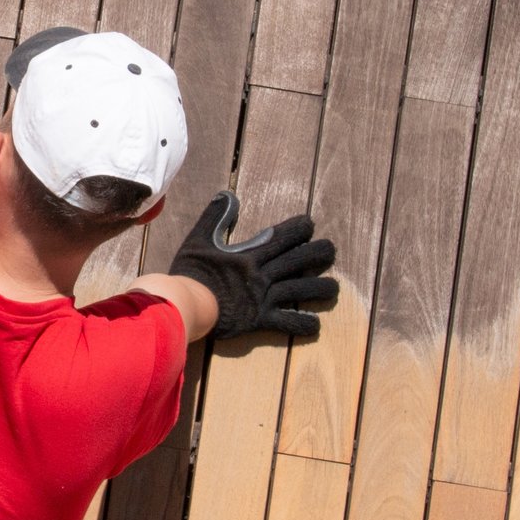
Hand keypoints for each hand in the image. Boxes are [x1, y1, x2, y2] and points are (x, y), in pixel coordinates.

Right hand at [165, 193, 337, 340]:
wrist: (185, 305)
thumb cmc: (190, 273)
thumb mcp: (199, 239)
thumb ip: (214, 217)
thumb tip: (228, 194)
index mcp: (250, 255)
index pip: (283, 237)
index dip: (300, 229)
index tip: (309, 225)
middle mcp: (263, 275)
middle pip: (299, 261)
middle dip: (319, 254)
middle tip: (331, 250)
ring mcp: (264, 298)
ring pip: (300, 291)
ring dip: (320, 289)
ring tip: (334, 288)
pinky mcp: (260, 320)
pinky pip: (287, 322)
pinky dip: (303, 324)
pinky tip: (315, 325)